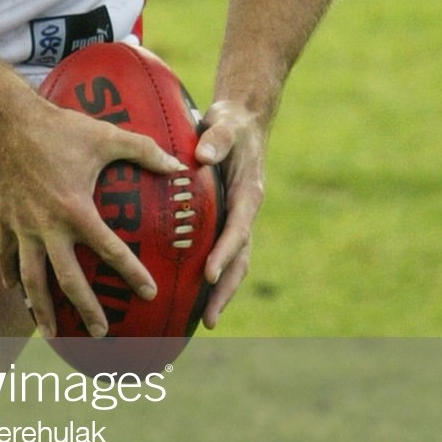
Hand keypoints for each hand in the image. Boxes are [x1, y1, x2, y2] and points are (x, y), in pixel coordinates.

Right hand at [0, 95, 183, 339]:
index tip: (149, 294)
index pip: (109, 250)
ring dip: (41, 309)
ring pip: (30, 279)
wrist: (3, 120)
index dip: (132, 273)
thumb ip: (144, 151)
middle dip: (86, 308)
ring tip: (53, 333)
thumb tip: (179, 165)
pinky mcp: (3, 220)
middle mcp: (47, 226)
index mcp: (75, 209)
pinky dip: (10, 277)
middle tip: (102, 332)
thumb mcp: (106, 136)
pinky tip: (16, 293)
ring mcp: (22, 227)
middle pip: (67, 279)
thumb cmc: (59, 128)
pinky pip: (5, 256)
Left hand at [193, 100, 268, 326]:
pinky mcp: (227, 220)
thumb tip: (202, 156)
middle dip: (225, 289)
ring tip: (204, 320)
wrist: (243, 121)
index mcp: (249, 194)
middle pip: (239, 259)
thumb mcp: (225, 125)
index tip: (209, 274)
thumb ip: (216, 140)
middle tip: (209, 318)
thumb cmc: (230, 124)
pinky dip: (212, 275)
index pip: (238, 230)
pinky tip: (192, 293)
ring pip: (234, 262)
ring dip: (221, 291)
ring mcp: (238, 220)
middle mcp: (246, 212)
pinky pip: (222, 253)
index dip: (224, 253)